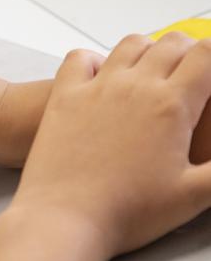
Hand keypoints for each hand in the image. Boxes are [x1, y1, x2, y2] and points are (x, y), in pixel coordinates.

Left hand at [12, 33, 210, 256]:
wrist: (64, 217)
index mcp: (171, 104)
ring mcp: (95, 87)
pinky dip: (94, 59)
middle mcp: (134, 85)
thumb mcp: (193, 196)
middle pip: (171, 43)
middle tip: (192, 71)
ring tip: (153, 70)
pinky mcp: (63, 96)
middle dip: (189, 51)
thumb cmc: (127, 211)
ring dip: (148, 49)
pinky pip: (79, 58)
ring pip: (129, 44)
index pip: (206, 55)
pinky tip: (100, 75)